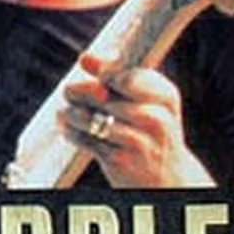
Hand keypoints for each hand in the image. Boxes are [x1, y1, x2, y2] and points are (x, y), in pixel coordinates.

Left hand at [62, 53, 214, 187]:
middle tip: (69, 91)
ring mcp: (140, 142)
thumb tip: (84, 57)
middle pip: (104, 97)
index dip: (106, 75)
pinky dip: (72, 133)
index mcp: (165, 97)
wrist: (167, 175)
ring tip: (66, 112)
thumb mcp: (143, 99)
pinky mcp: (122, 161)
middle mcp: (157, 119)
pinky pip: (88, 141)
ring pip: (93, 119)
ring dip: (72, 113)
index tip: (99, 79)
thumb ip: (114, 75)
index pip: (128, 77)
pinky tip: (68, 129)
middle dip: (80, 91)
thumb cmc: (148, 128)